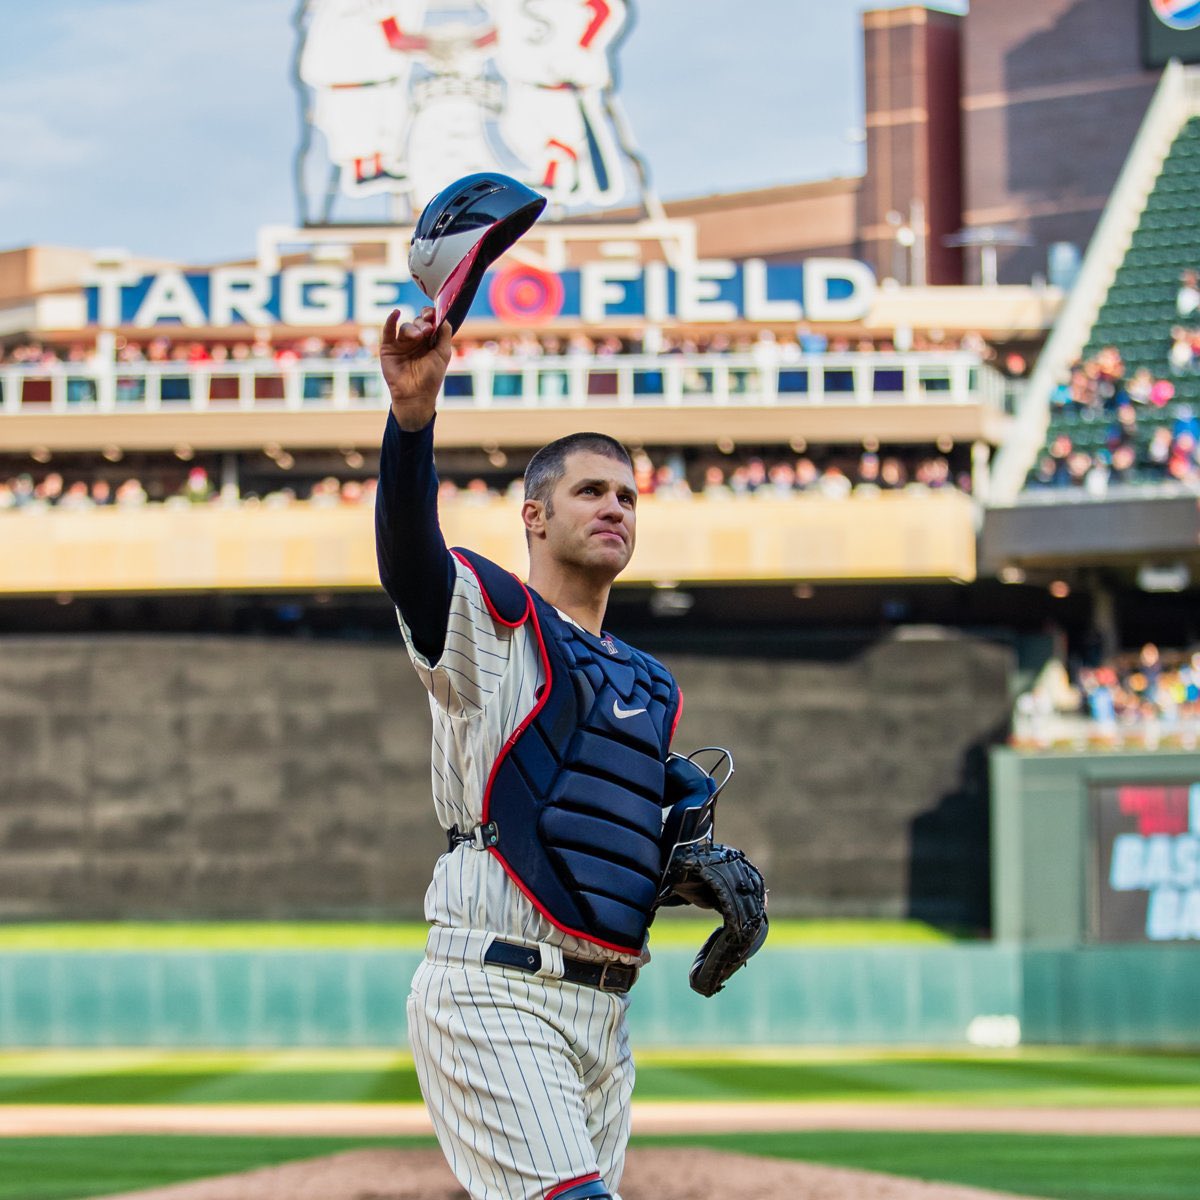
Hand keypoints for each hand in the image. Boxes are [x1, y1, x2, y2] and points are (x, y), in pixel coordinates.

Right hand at [379, 306, 453, 430]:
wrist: (415, 395)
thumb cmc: (431, 377)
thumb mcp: (443, 353)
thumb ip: (445, 334)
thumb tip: (443, 316)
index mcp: (429, 341)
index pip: (429, 322)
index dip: (430, 315)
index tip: (432, 314)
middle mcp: (415, 341)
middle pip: (418, 322)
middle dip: (423, 323)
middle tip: (427, 330)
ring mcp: (402, 344)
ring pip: (406, 327)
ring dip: (412, 329)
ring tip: (418, 337)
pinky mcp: (389, 348)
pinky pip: (388, 330)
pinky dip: (391, 320)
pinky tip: (396, 313)